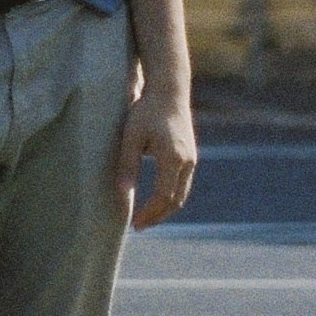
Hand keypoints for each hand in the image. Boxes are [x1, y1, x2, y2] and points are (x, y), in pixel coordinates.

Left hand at [115, 81, 196, 231]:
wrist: (169, 90)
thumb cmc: (147, 110)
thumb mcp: (131, 136)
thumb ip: (127, 165)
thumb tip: (123, 194)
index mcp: (173, 158)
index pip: (163, 196)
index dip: (150, 213)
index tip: (135, 223)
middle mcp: (187, 161)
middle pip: (176, 200)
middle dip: (158, 216)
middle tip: (139, 225)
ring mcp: (192, 158)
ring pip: (182, 193)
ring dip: (165, 208)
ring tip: (147, 216)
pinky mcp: (191, 155)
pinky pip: (183, 183)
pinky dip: (171, 196)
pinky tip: (157, 198)